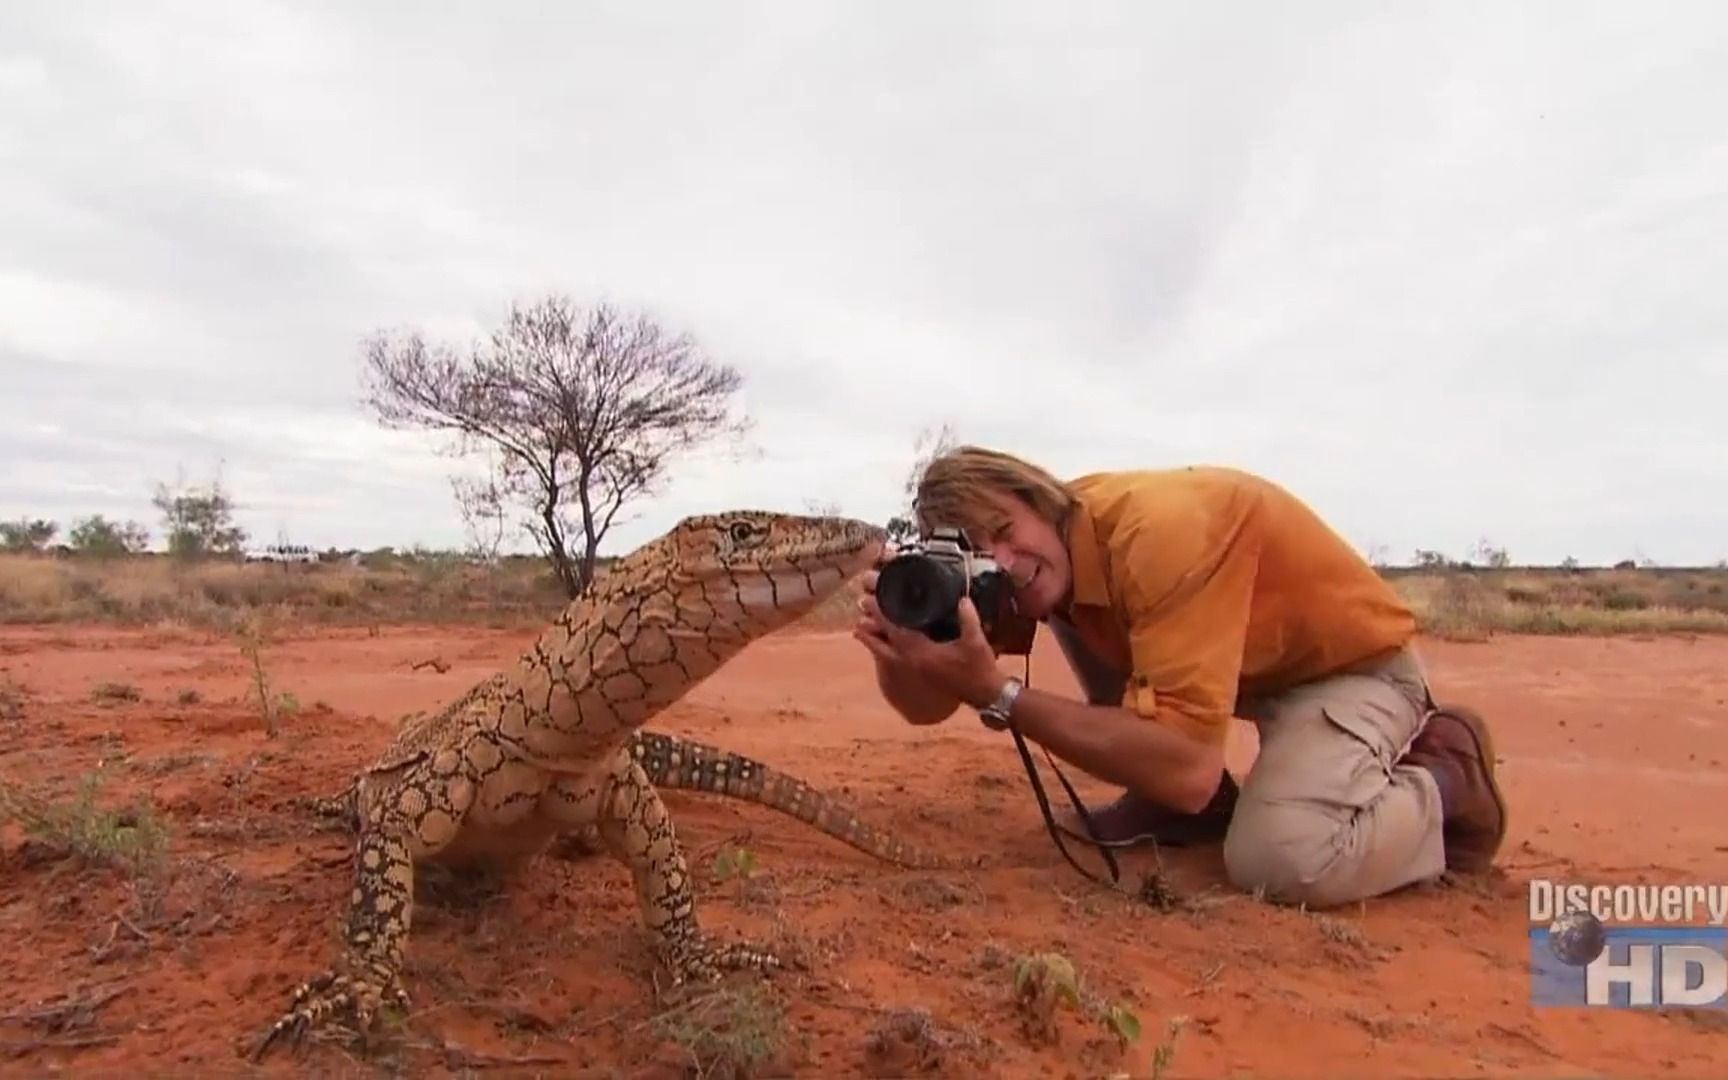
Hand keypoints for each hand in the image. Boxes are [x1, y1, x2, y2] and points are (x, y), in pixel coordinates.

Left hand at [853, 583, 1005, 709]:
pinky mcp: (916, 675)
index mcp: (923, 653)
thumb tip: (961, 598)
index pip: (896, 631)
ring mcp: (913, 672)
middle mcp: (913, 663)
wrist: (983, 693)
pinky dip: (883, 651)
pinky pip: (891, 663)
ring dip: (873, 641)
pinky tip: (881, 643)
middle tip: (860, 611)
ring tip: (859, 628)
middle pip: (881, 644)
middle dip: (870, 627)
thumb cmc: (979, 668)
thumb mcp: (976, 641)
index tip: (870, 601)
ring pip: (883, 656)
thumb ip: (968, 618)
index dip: (882, 615)